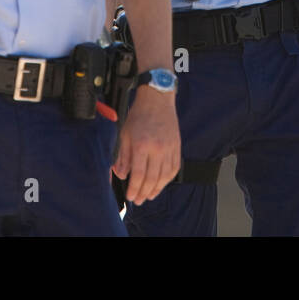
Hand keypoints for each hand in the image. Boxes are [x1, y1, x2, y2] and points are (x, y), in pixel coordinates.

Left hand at [112, 87, 179, 204]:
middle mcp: (157, 148)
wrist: (157, 99)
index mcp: (142, 145)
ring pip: (165, 176)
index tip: (131, 196)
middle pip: (152, 178)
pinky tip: (161, 184)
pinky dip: (168, 179)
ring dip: (157, 189)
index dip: (135, 188)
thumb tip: (121, 175)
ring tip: (149, 195)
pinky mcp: (177, 146)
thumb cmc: (139, 115)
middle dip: (144, 192)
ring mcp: (169, 148)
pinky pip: (174, 168)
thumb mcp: (125, 134)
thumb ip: (123, 157)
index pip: (139, 174)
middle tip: (139, 200)